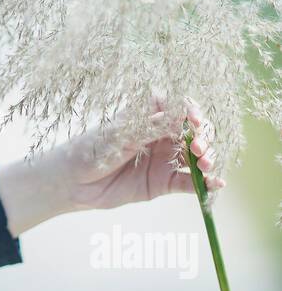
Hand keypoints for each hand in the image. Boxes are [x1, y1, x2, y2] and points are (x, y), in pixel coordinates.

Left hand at [57, 93, 223, 213]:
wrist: (73, 182)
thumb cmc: (92, 149)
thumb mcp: (120, 135)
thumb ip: (150, 127)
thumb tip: (181, 117)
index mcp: (151, 115)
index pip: (181, 107)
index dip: (193, 112)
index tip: (195, 122)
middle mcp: (162, 134)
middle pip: (196, 132)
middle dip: (204, 138)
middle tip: (199, 149)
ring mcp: (166, 158)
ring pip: (197, 156)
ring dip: (208, 159)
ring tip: (205, 165)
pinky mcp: (165, 182)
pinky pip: (190, 182)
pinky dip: (206, 183)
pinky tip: (217, 183)